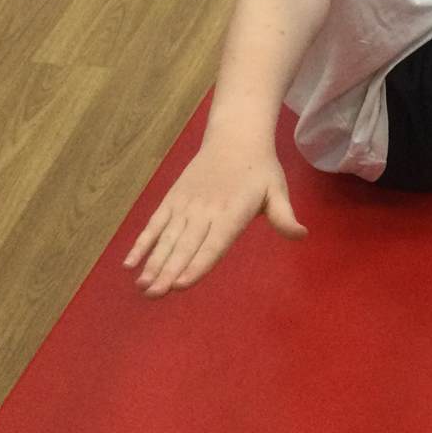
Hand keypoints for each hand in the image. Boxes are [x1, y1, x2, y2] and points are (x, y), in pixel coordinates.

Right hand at [123, 139, 306, 296]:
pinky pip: (154, 224)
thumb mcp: (277, 190)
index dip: (198, 264)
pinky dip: (142, 243)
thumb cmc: (260, 170)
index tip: (182, 284)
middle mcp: (205, 211)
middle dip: (169, 271)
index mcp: (232, 212)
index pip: (214, 244)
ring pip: (167, 238)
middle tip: (155, 295)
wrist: (235, 137)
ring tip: (142, 285)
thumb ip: (284, 216)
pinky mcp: (172, 200)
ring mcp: (186, 205)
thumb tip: (301, 235)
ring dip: (153, 262)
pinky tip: (130, 263)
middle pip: (186, 245)